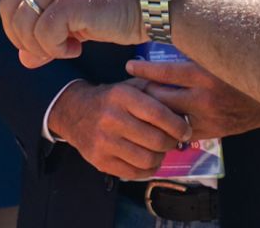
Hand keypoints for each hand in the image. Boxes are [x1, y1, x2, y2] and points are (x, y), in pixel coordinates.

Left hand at [0, 0, 144, 67]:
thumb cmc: (120, 5)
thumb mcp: (76, 13)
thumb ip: (45, 25)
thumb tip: (24, 57)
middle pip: (5, 10)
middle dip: (21, 38)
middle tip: (53, 48)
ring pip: (19, 26)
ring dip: (39, 47)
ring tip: (68, 45)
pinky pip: (41, 38)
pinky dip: (55, 50)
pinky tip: (77, 44)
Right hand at [48, 80, 190, 179]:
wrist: (73, 113)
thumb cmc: (110, 99)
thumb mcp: (129, 86)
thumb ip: (155, 90)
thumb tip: (183, 105)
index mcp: (121, 96)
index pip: (158, 114)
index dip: (178, 125)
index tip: (186, 130)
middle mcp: (111, 119)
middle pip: (155, 140)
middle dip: (171, 143)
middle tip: (174, 141)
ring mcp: (103, 142)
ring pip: (147, 159)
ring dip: (161, 157)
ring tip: (161, 151)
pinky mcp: (100, 161)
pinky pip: (134, 172)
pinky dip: (148, 169)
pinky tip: (149, 161)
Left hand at [126, 56, 259, 138]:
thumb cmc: (244, 69)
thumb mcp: (221, 54)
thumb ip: (196, 47)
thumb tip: (169, 27)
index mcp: (206, 75)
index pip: (164, 73)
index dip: (143, 70)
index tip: (129, 66)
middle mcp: (205, 99)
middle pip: (161, 98)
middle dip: (146, 91)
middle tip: (132, 86)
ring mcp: (208, 119)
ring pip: (169, 116)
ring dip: (156, 109)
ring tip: (143, 102)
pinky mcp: (213, 132)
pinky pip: (183, 130)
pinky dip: (172, 122)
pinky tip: (164, 115)